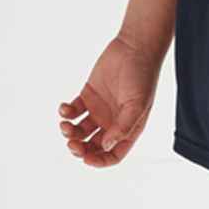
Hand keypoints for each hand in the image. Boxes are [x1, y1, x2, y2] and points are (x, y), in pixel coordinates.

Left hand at [58, 34, 160, 165]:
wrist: (135, 46)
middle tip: (72, 144)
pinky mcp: (88, 95)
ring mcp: (99, 109)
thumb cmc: (143, 74)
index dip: (99, 161)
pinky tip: (64, 108)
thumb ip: (124, 126)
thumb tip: (106, 146)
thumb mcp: (138, 103)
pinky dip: (65, 113)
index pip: (112, 154)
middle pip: (92, 146)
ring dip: (70, 133)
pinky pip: (73, 111)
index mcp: (127, 128)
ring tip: (66, 124)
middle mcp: (112, 122)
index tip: (86, 158)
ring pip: (80, 131)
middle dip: (80, 149)